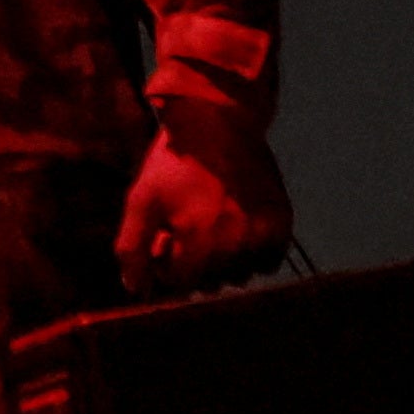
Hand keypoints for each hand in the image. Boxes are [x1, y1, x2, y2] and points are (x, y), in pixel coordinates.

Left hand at [115, 101, 289, 297]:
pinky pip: (267, 263)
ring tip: (213, 229)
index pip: (182, 285)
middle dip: (195, 266)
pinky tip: (237, 229)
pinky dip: (252, 255)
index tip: (167, 241)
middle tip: (189, 232)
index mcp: (199, 242)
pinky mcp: (282, 225)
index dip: (169, 264)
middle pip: (211, 284)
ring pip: (240, 277)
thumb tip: (137, 290)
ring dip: (224, 265)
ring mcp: (263, 237)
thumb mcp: (141, 201)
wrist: (219, 122)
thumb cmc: (174, 165)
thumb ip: (132, 249)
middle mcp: (236, 246)